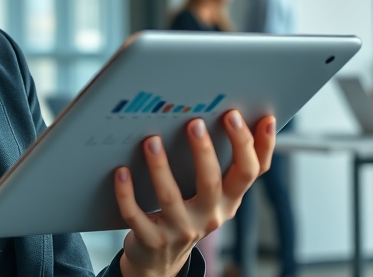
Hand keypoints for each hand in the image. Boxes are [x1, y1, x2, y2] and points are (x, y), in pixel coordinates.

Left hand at [113, 111, 276, 276]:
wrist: (162, 258)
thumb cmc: (189, 212)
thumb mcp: (216, 195)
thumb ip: (227, 164)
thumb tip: (249, 118)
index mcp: (229, 200)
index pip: (250, 171)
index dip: (251, 144)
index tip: (236, 114)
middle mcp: (210, 216)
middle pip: (212, 182)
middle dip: (204, 151)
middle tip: (194, 122)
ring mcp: (181, 229)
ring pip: (170, 197)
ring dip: (160, 166)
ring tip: (151, 140)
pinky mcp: (153, 239)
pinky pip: (136, 215)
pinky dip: (126, 193)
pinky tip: (121, 171)